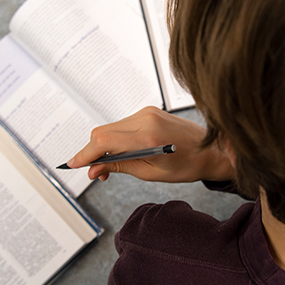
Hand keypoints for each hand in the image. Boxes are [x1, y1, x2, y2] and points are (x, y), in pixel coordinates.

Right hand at [67, 106, 234, 182]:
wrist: (211, 149)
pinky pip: (122, 124)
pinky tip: (122, 153)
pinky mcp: (148, 111)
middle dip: (92, 152)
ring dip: (104, 146)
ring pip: (110, 128)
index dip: (85, 153)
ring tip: (110, 167)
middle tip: (96, 173)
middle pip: (102, 132)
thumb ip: (119, 167)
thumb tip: (94, 169)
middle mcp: (145, 118)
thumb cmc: (186, 165)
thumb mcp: (150, 173)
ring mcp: (147, 112)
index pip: (104, 141)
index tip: (73, 165)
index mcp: (148, 137)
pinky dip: (116, 139)